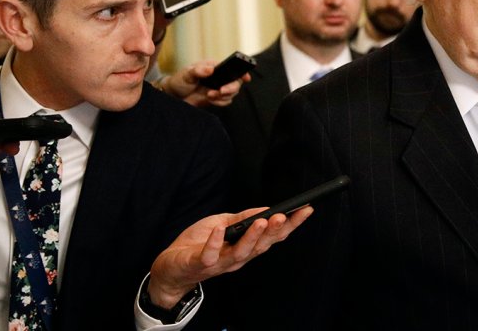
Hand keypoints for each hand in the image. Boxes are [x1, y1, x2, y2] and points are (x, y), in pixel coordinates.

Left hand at [147, 206, 312, 308]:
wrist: (170, 268)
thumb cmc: (198, 244)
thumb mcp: (223, 224)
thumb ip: (243, 219)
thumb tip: (266, 208)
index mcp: (247, 247)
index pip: (274, 237)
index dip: (292, 225)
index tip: (306, 209)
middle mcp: (239, 258)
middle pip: (263, 245)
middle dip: (276, 230)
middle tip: (288, 215)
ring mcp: (221, 263)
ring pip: (242, 252)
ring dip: (254, 236)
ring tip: (264, 220)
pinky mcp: (201, 264)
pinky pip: (210, 255)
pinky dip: (216, 242)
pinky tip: (221, 229)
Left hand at [158, 60, 250, 107]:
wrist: (174, 96)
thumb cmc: (180, 80)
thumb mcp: (187, 74)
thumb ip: (198, 70)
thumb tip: (211, 69)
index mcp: (214, 67)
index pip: (232, 67)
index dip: (242, 71)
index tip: (246, 77)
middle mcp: (220, 77)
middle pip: (236, 82)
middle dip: (231, 88)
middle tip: (221, 91)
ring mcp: (219, 88)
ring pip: (232, 93)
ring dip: (223, 97)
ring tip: (209, 95)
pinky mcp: (216, 98)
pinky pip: (226, 102)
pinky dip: (219, 103)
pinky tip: (209, 99)